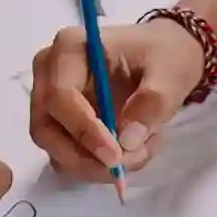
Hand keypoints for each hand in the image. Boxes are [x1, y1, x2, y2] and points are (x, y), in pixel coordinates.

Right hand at [29, 15, 208, 177]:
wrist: (165, 56)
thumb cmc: (164, 55)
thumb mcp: (170, 72)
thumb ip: (151, 103)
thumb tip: (127, 142)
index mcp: (70, 48)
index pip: (60, 96)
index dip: (83, 130)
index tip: (116, 157)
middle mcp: (49, 73)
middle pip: (46, 129)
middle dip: (85, 157)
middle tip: (124, 168)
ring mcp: (51, 100)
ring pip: (55, 149)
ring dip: (93, 165)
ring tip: (140, 154)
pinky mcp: (61, 124)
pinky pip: (67, 155)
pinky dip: (95, 165)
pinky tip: (130, 153)